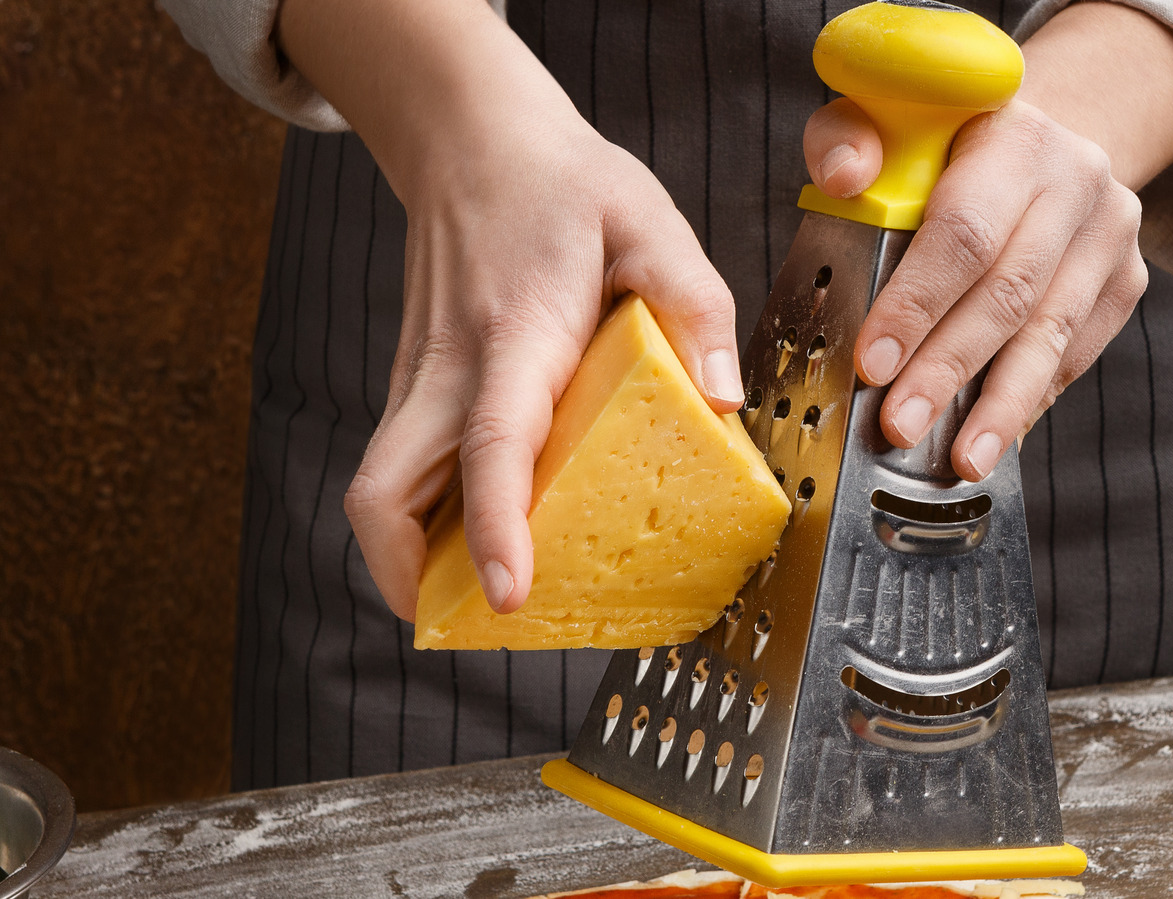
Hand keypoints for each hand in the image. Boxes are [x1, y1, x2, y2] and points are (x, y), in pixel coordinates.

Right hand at [280, 0, 742, 619]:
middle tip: (470, 623)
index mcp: (517, 334)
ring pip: (377, 490)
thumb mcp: (650, 222)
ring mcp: (422, 379)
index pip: (493, 440)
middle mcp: (450, 368)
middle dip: (409, 576)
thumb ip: (694, 305)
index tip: (508, 592)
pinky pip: (399, 468)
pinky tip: (468, 536)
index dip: (495, 523)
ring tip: (467, 599)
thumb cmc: (562, 184)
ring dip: (405, 557)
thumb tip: (722, 401)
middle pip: (385, 494)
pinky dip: (417, 518)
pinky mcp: (418, 385)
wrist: (472, 140)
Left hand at [805, 97, 1146, 480]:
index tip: (874, 361)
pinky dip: (1030, 400)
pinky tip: (994, 436)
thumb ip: (848, 138)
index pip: (964, 232)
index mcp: (1015, 137)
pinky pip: (1074, 354)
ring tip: (963, 459)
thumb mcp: (888, 117)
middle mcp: (1077, 182)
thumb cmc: (944, 141)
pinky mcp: (1126, 281)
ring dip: (1001, 405)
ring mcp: (1111, 235)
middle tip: (901, 425)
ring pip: (1051, 334)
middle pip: (1009, 293)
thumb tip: (845, 179)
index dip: (917, 302)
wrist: (1038, 141)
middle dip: (949, 369)